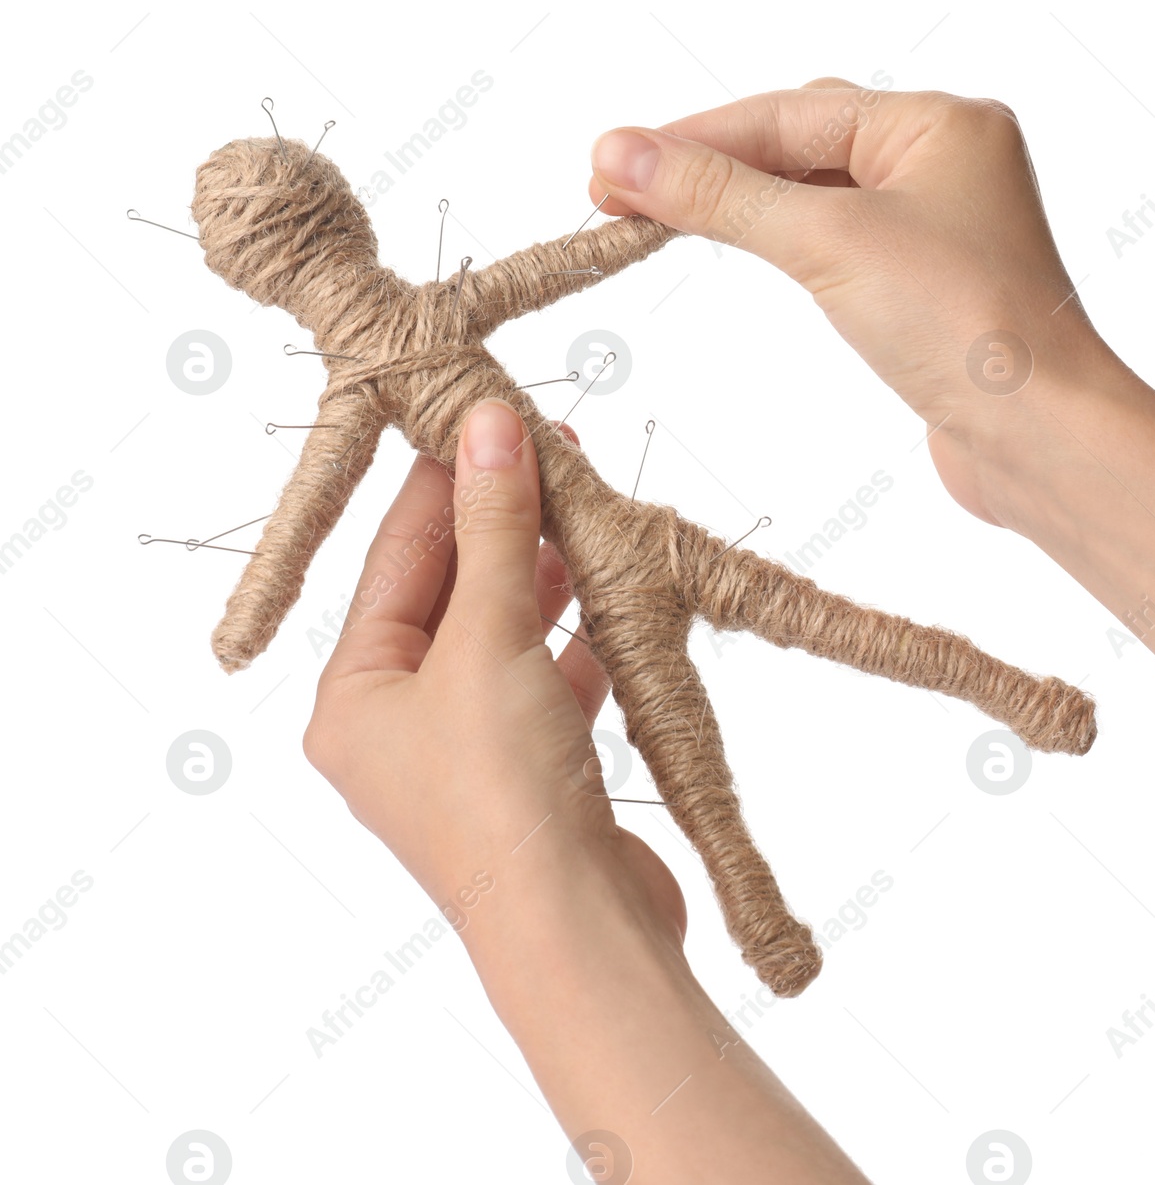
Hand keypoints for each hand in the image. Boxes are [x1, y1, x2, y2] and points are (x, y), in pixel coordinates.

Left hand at [301, 398, 685, 941]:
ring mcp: (464, 758)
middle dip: (502, 528)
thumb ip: (496, 531)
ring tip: (585, 515)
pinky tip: (606, 607)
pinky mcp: (528, 779)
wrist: (576, 930)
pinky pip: (545, 687)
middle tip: (555, 456)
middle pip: (449, 598)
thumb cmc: (503, 795)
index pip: (395, 562)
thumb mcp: (490, 641)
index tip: (490, 420)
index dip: (444, 485)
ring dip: (542, 580)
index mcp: (352, 698)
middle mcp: (396, 728)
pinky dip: (574, 645)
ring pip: (502, 641)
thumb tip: (490, 426)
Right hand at [587, 81, 1109, 522]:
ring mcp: (939, 226)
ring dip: (741, 203)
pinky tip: (741, 245)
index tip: (609, 162)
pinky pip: (837, 243)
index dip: (691, 138)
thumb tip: (623, 153)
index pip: (788, 114)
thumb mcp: (828, 243)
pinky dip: (780, 241)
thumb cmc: (966, 328)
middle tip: (620, 192)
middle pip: (800, 143)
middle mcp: (946, 163)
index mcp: (941, 123)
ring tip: (657, 216)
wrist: (1040, 439)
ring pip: (816, 194)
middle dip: (710, 164)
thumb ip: (722, 197)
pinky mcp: (928, 286)